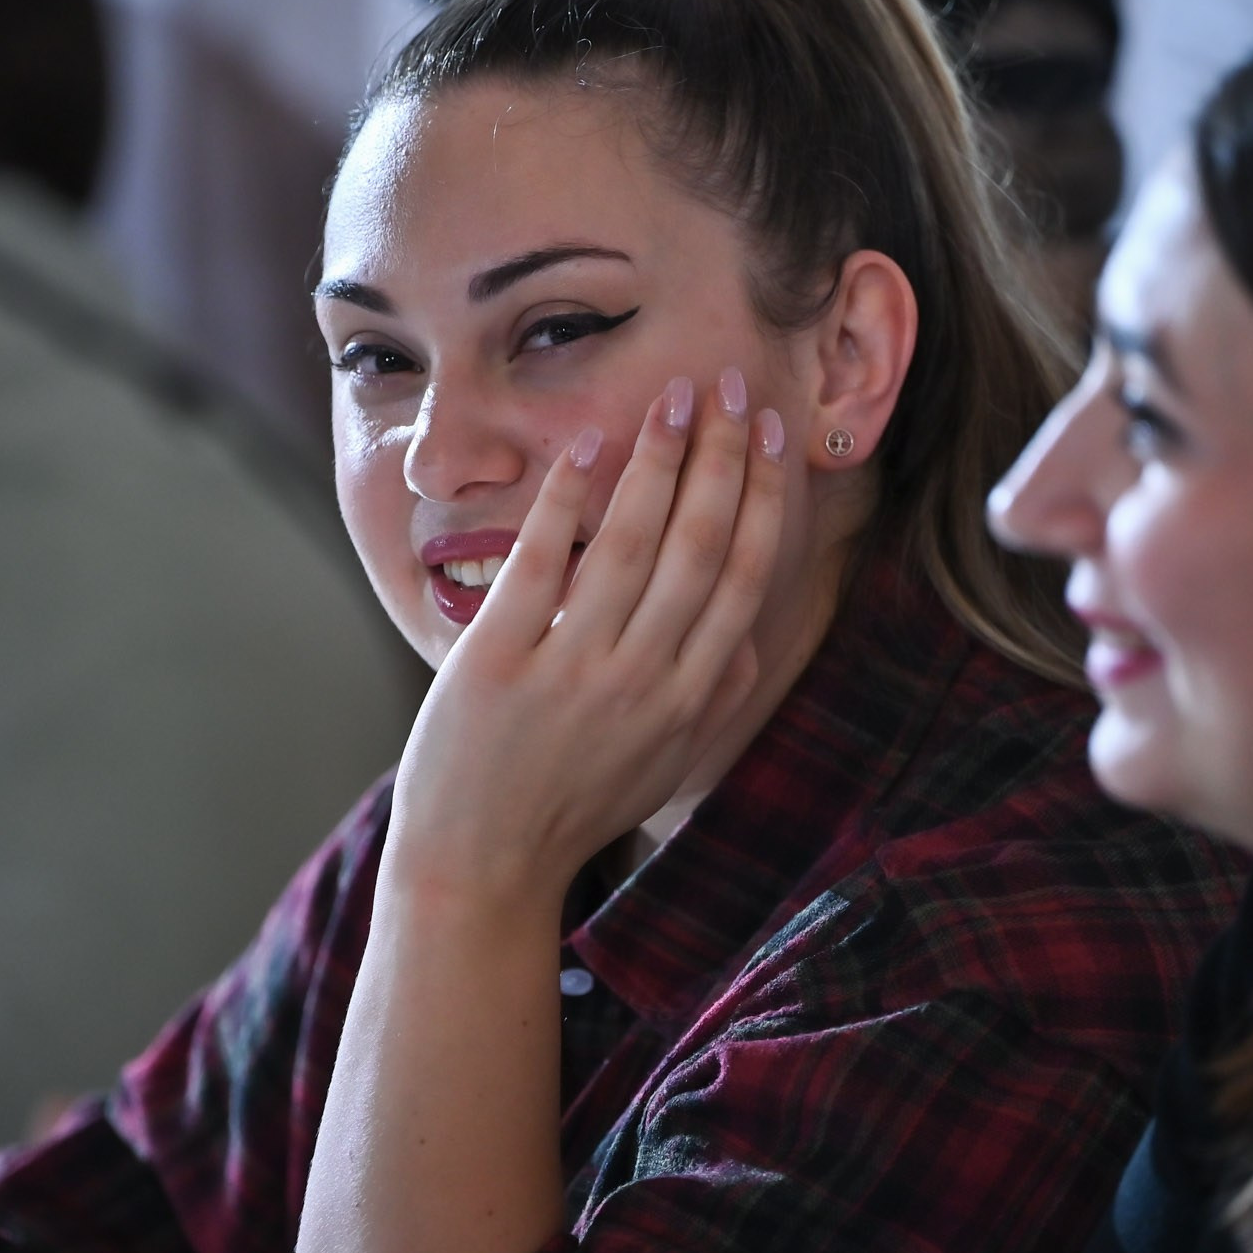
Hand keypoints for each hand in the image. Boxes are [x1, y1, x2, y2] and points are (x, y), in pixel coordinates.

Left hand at [383, 367, 788, 907]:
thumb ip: (713, 700)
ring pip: (634, 541)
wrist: (480, 867)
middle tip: (730, 385)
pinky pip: (544, 560)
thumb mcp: (664, 765)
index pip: (746, 574)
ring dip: (659, 459)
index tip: (772, 432)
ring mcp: (574, 669)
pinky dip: (569, 498)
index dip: (765, 494)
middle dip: (724, 454)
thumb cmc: (573, 810)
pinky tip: (587, 447)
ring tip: (672, 398)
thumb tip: (747, 635)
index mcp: (692, 698)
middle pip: (702, 543)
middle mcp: (644, 679)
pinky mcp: (502, 659)